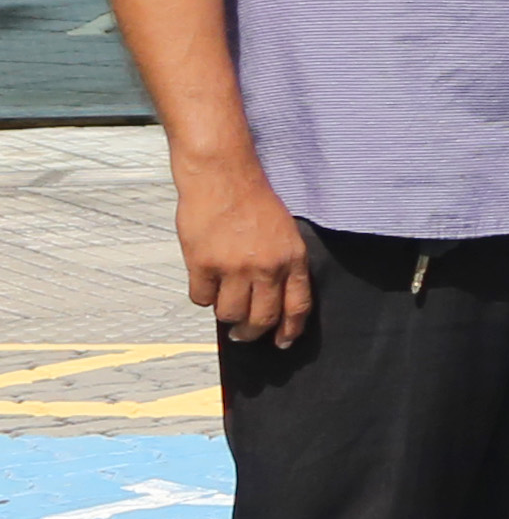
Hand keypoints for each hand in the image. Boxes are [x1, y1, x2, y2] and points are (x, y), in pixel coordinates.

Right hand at [175, 157, 311, 349]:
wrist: (223, 176)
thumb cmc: (253, 201)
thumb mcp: (284, 232)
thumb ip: (282, 264)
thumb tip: (272, 300)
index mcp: (291, 259)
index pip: (297, 306)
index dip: (290, 330)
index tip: (282, 342)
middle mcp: (266, 267)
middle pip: (262, 318)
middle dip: (252, 333)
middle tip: (244, 335)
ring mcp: (234, 268)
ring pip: (230, 313)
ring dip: (226, 315)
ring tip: (224, 303)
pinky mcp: (203, 264)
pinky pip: (202, 298)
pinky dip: (203, 295)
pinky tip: (205, 282)